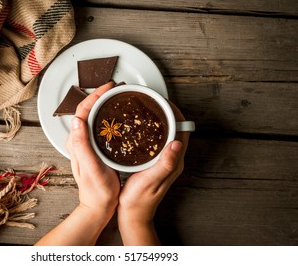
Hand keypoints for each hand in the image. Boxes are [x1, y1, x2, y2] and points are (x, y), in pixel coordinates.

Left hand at [66, 82, 119, 218]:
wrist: (98, 205)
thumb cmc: (96, 190)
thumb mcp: (91, 167)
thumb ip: (82, 144)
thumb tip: (77, 120)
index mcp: (76, 142)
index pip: (82, 110)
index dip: (95, 95)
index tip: (109, 86)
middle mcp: (79, 140)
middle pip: (87, 110)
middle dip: (100, 95)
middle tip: (116, 88)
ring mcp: (86, 144)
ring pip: (93, 116)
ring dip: (103, 104)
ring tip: (117, 97)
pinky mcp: (94, 148)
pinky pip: (98, 125)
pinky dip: (107, 115)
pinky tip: (117, 116)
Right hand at [117, 102, 189, 244]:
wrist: (133, 213)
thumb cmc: (140, 200)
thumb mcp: (151, 180)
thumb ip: (165, 163)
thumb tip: (177, 143)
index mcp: (174, 161)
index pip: (182, 130)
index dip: (175, 113)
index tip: (164, 101)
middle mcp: (172, 159)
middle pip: (175, 128)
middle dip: (167, 112)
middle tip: (153, 100)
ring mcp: (163, 160)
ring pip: (165, 133)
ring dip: (159, 119)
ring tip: (147, 108)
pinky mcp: (154, 162)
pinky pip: (156, 140)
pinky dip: (150, 129)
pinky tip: (139, 127)